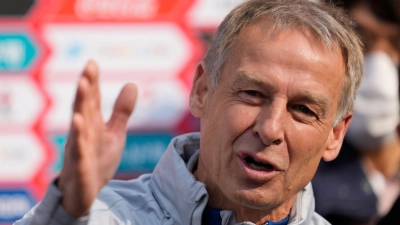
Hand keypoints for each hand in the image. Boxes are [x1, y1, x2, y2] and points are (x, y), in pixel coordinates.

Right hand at [57, 60, 137, 216]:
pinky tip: (78, 125)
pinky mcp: (81, 169)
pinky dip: (79, 142)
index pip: (92, 100)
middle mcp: (83, 134)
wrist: (86, 191)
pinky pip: (80, 155)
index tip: (92, 63)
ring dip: (80, 109)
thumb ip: (121, 111)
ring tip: (82, 89)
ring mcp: (80, 151)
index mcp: (91, 124)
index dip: (92, 82)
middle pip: (83, 109)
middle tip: (87, 70)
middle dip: (85, 90)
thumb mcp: (114, 133)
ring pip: (79, 128)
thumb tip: (132, 83)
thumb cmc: (97, 158)